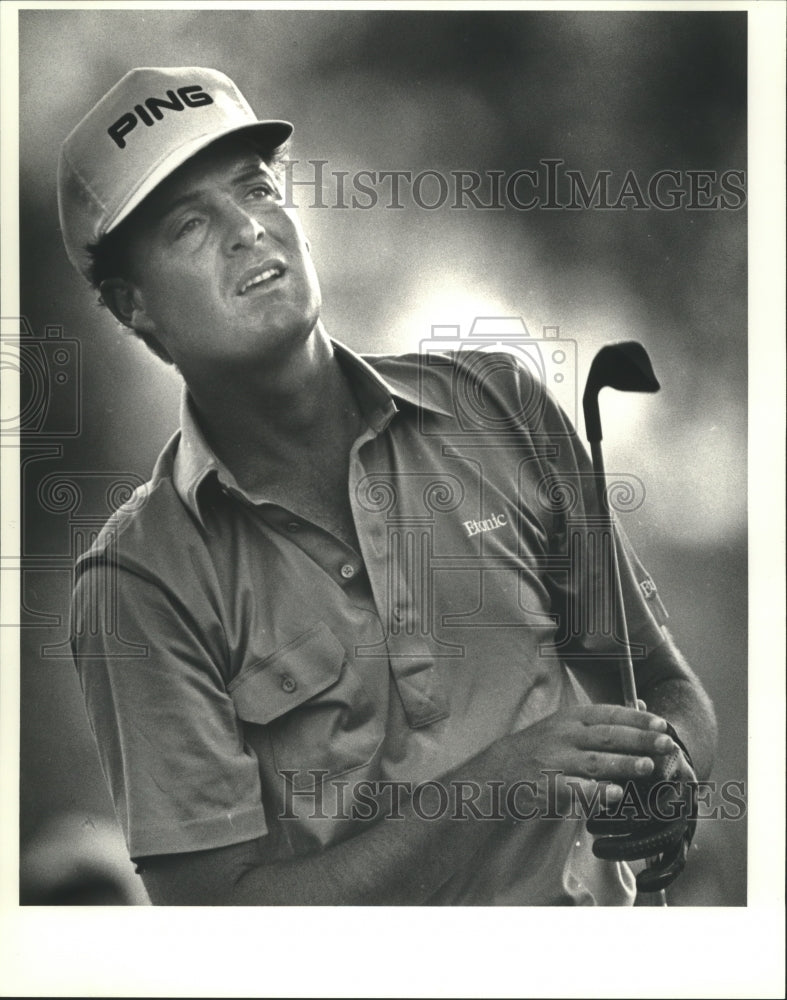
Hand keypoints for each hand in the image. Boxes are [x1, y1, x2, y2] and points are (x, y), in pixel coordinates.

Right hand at [506, 703, 677, 810]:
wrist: (498, 772)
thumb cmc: (539, 749)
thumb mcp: (566, 726)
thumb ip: (602, 720)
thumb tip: (641, 704)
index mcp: (570, 719)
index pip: (608, 714)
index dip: (636, 718)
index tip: (661, 724)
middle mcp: (563, 736)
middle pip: (607, 736)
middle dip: (639, 740)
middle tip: (666, 744)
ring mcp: (555, 761)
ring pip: (594, 761)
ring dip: (623, 764)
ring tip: (648, 766)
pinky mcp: (547, 787)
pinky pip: (575, 789)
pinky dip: (596, 792)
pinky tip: (615, 794)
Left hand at [585, 720, 697, 892]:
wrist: (672, 758)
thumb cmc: (642, 753)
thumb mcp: (633, 750)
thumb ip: (618, 759)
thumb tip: (586, 772)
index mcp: (671, 770)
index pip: (648, 787)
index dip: (620, 799)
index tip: (591, 803)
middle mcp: (682, 796)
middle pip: (655, 815)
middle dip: (620, 823)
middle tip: (589, 826)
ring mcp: (685, 819)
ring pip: (664, 839)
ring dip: (630, 847)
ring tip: (597, 849)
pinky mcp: (685, 838)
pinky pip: (677, 861)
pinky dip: (662, 875)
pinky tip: (642, 883)